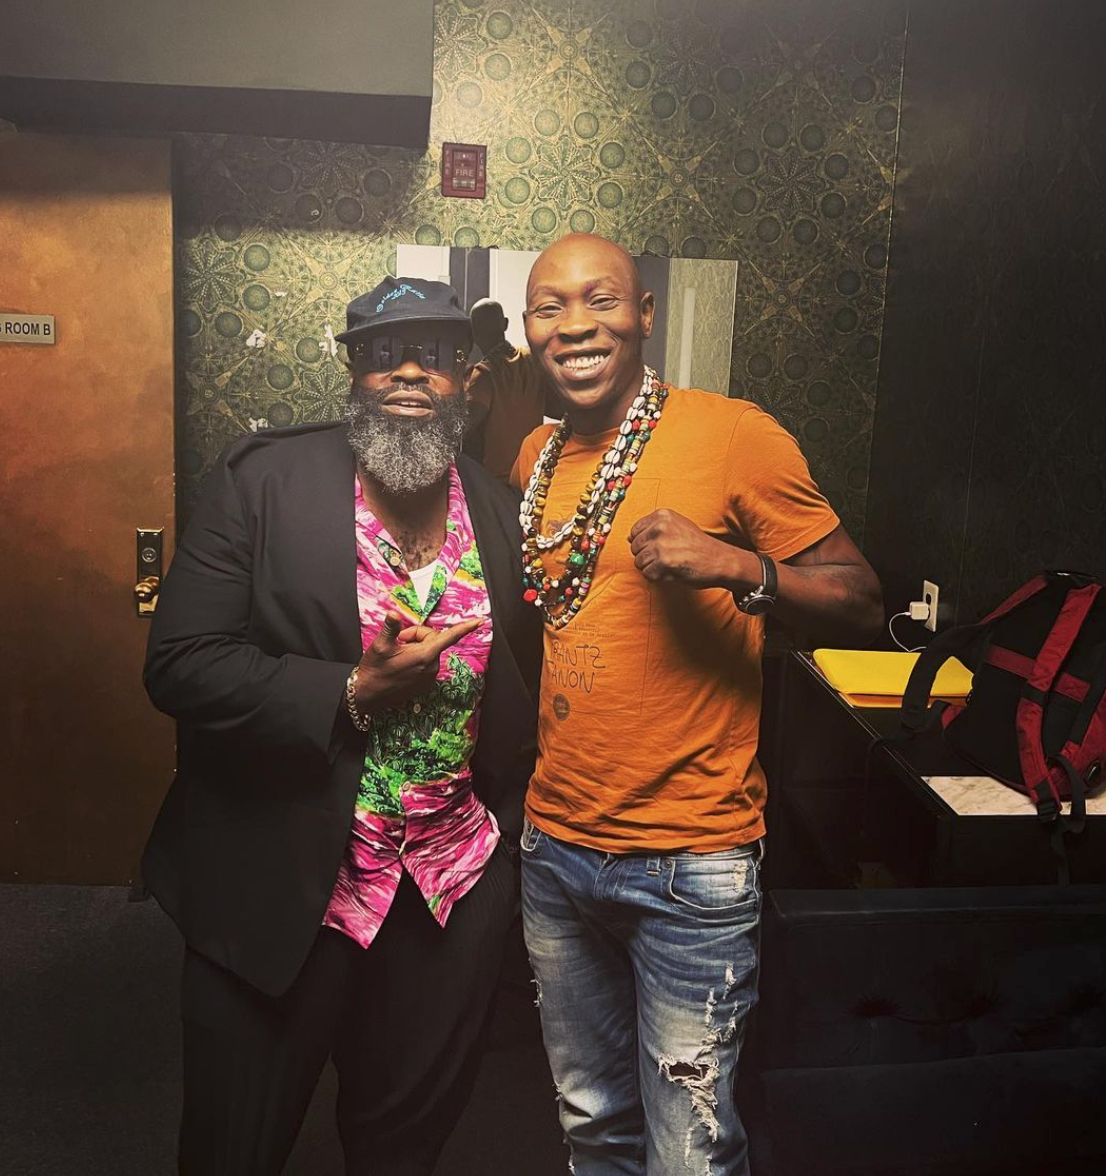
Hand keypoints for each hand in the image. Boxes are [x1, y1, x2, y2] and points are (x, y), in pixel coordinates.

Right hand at [354, 611, 483, 709]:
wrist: (368, 694)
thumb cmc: (374, 669)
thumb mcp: (380, 645)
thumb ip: (391, 628)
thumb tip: (394, 614)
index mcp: (424, 655)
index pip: (449, 636)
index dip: (465, 627)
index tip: (480, 621)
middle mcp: (431, 667)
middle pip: (432, 639)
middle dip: (417, 636)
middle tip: (399, 641)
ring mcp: (429, 677)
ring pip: (429, 651)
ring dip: (416, 648)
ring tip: (398, 654)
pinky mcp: (425, 684)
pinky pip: (426, 663)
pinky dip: (417, 659)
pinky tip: (402, 664)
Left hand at [627, 509, 748, 587]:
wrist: (720, 560)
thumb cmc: (698, 546)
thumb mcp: (676, 527)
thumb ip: (653, 529)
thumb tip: (628, 538)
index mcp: (662, 515)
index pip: (635, 531)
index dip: (645, 543)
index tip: (660, 547)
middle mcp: (660, 527)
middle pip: (635, 548)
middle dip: (648, 556)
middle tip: (668, 558)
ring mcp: (661, 545)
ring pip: (639, 563)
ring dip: (653, 568)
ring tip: (671, 565)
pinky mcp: (663, 563)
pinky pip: (648, 575)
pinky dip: (658, 577)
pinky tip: (672, 572)